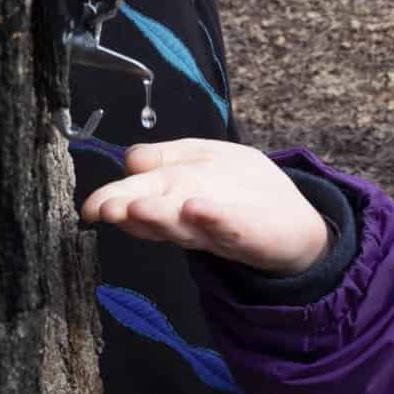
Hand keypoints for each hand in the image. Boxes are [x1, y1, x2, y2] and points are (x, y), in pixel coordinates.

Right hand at [80, 139, 330, 274]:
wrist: (298, 227)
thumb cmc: (240, 193)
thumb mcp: (200, 163)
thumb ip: (166, 159)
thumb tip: (132, 160)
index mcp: (174, 196)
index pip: (137, 191)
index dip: (115, 197)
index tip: (95, 207)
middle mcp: (190, 216)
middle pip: (155, 211)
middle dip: (129, 209)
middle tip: (104, 210)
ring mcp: (220, 226)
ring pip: (183, 224)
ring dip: (161, 216)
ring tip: (138, 209)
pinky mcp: (252, 233)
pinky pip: (231, 227)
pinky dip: (215, 219)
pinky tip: (199, 208)